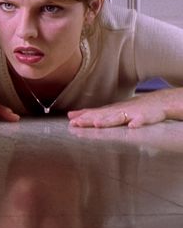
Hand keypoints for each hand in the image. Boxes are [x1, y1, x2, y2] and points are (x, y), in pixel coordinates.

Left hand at [67, 89, 182, 127]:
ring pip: (118, 117)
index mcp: (109, 111)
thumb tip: (70, 116)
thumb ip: (91, 115)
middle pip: (102, 116)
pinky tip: (133, 125)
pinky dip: (137, 122)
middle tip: (76, 123)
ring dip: (108, 121)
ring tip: (97, 124)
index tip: (70, 121)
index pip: (93, 114)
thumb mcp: (109, 111)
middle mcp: (118, 112)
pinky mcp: (146, 116)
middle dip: (89, 120)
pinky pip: (142, 120)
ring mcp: (132, 113)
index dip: (82, 118)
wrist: (157, 102)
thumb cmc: (130, 109)